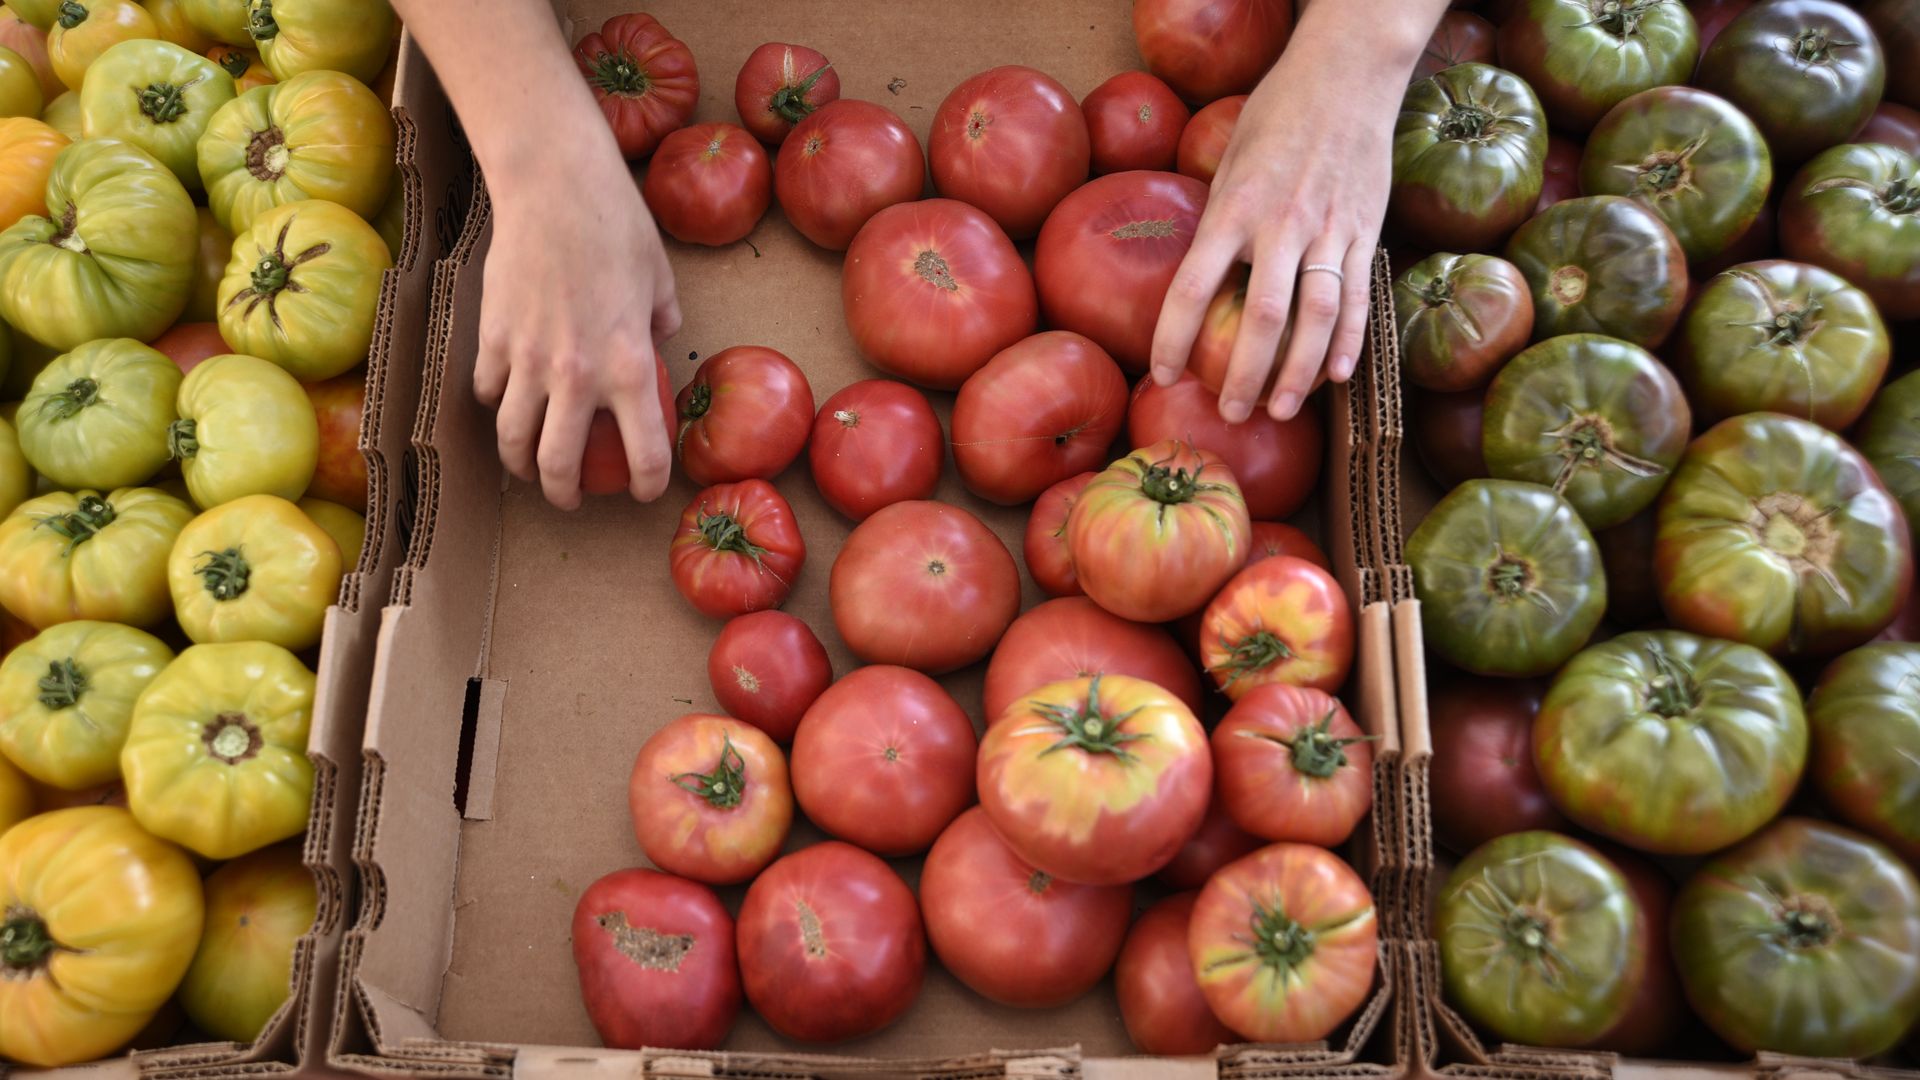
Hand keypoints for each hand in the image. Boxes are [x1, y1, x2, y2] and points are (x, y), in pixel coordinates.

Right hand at [473, 149, 681, 508]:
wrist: (554, 184)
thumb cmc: (617, 224)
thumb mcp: (660, 279)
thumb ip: (660, 323)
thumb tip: (657, 346)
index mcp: (629, 366)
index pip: (645, 453)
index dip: (649, 483)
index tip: (646, 489)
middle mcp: (577, 375)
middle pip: (560, 465)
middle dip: (565, 494)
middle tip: (572, 499)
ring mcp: (528, 360)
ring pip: (513, 439)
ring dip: (521, 464)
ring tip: (529, 469)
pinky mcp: (492, 337)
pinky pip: (489, 391)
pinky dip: (497, 404)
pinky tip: (506, 402)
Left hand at [1149, 9, 1422, 422]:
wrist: (1347, 73)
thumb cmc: (1275, 115)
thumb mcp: (1228, 162)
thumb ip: (1217, 222)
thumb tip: (1198, 279)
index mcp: (1233, 207)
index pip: (1191, 287)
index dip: (1172, 339)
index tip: (1163, 376)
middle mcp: (1281, 223)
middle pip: (1262, 317)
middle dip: (1243, 374)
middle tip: (1228, 412)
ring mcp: (1330, 228)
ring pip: (1317, 316)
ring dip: (1298, 372)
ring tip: (1279, 410)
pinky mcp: (1366, 229)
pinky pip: (1359, 296)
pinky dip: (1349, 342)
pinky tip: (1336, 378)